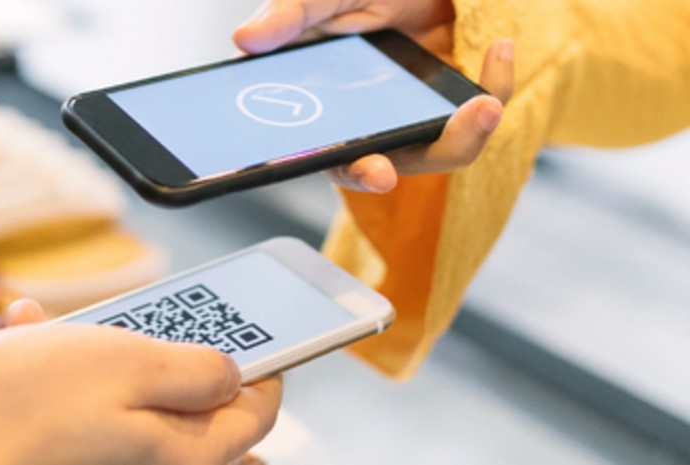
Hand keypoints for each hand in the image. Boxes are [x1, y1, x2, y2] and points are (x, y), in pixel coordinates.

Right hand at [0, 300, 281, 464]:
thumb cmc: (28, 409)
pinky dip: (5, 368)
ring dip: (60, 346)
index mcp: (185, 449)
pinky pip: (34, 404)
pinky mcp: (41, 451)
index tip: (258, 325)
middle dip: (142, 342)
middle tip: (124, 311)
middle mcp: (142, 462)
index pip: (252, 412)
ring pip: (93, 390)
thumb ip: (195, 368)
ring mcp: (89, 456)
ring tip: (21, 322)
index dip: (262, 361)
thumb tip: (231, 373)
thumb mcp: (132, 363)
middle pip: (172, 397)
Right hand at [235, 0, 514, 192]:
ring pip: (442, 150)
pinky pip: (480, 110)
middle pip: (389, 164)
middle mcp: (371, 119)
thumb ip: (289, 16)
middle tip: (439, 141)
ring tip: (486, 104)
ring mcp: (415, 111)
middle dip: (416, 162)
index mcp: (327, 106)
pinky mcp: (456, 98)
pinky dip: (496, 84)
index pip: (333, 155)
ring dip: (468, 135)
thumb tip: (244, 39)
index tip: (376, 170)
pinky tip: (500, 48)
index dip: (353, 169)